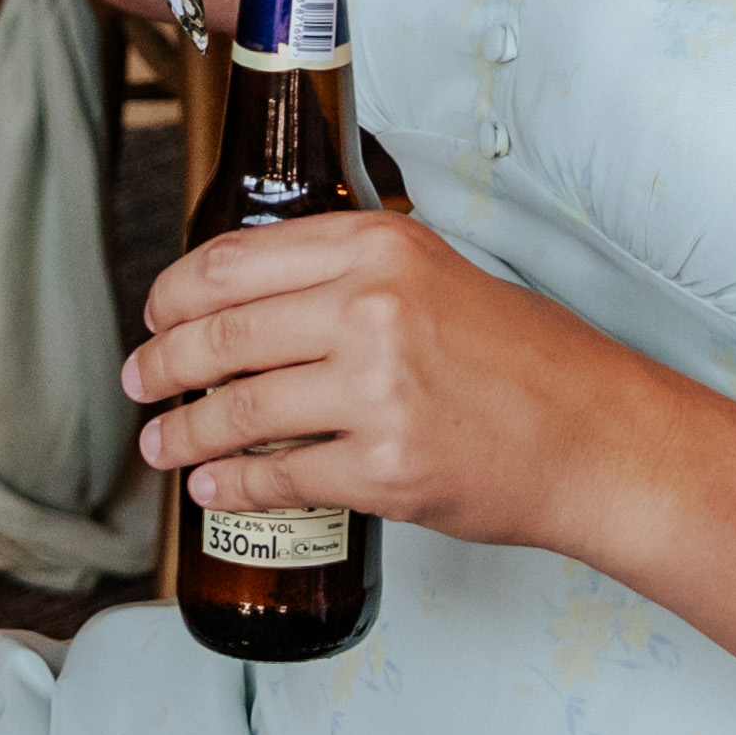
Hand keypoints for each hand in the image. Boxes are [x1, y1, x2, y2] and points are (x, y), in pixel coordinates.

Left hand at [131, 206, 664, 560]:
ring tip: (161, 443)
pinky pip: (279, 478)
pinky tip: (214, 489)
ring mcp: (378, 391)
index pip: (234, 258)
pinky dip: (232, 487)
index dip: (175, 291)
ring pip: (238, 410)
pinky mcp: (385, 468)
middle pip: (221, 333)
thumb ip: (354, 274)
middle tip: (140, 380)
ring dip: (184, 432)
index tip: (155, 312)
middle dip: (162, 362)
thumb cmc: (526, 359)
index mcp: (379, 246)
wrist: (595, 435)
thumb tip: (254, 300)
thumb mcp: (437, 274)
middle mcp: (373, 308)